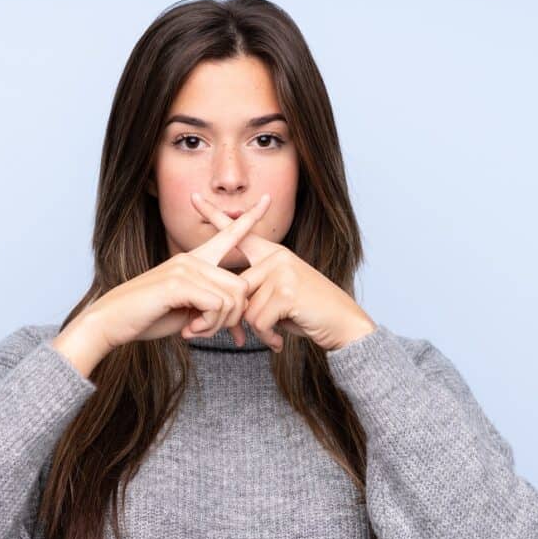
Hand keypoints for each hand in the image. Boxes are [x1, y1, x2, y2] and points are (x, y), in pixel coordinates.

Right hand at [80, 195, 271, 350]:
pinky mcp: (178, 282)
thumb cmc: (147, 317)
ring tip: (196, 331)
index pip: (228, 234)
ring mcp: (185, 267)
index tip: (266, 199)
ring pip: (232, 298)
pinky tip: (189, 331)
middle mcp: (192, 258)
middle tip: (209, 332)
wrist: (113, 321)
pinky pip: (217, 306)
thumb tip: (236, 319)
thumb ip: (211, 307)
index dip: (249, 219)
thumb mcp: (186, 311)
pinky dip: (209, 326)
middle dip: (232, 318)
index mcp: (194, 260)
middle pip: (241, 285)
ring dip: (218, 325)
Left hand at [190, 192, 377, 351]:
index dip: (214, 216)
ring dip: (259, 330)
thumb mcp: (278, 296)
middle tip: (258, 332)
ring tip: (277, 332)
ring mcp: (282, 271)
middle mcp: (276, 257)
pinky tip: (279, 339)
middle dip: (241, 319)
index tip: (193, 198)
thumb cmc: (308, 312)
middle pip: (236, 290)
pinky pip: (258, 321)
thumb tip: (227, 304)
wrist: (344, 323)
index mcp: (272, 253)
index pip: (239, 234)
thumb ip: (255, 292)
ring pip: (246, 309)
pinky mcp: (286, 291)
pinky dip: (266, 336)